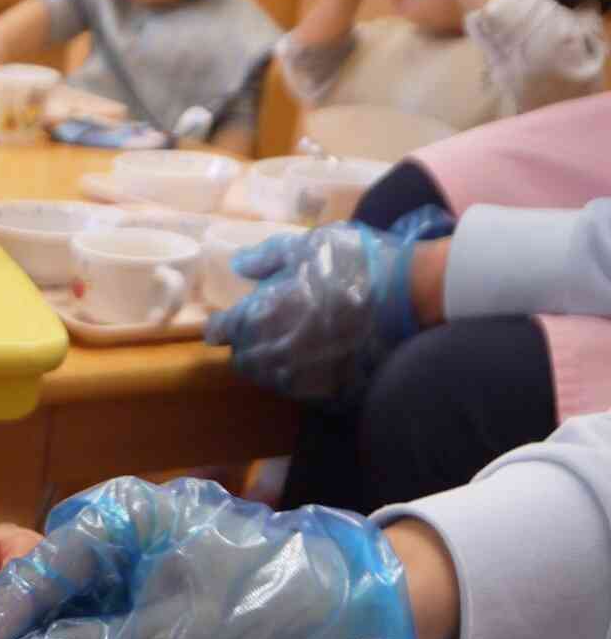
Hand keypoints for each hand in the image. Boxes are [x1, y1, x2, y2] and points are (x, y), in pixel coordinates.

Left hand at [204, 205, 455, 406]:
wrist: (415, 295)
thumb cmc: (359, 263)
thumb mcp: (311, 245)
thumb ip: (268, 257)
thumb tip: (238, 266)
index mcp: (262, 317)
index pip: (224, 331)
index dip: (222, 325)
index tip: (224, 323)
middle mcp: (275, 353)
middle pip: (245, 358)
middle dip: (249, 344)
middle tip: (265, 329)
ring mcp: (302, 378)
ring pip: (270, 377)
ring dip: (273, 362)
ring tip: (292, 342)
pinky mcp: (329, 393)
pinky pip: (302, 390)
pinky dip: (302, 377)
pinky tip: (317, 359)